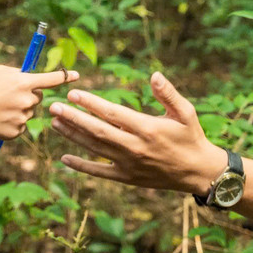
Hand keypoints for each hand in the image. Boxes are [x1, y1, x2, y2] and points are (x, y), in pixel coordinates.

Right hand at [0, 65, 77, 140]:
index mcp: (24, 82)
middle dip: (29, 94)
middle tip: (9, 94)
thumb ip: (18, 73)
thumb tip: (29, 77)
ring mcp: (23, 118)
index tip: (77, 75)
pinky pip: (21, 125)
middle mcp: (27, 101)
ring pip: (29, 111)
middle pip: (39, 97)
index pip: (51, 79)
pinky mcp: (17, 132)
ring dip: (20, 108)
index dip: (66, 77)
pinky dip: (13, 122)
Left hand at [50, 71, 223, 193]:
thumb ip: (168, 94)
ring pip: (94, 149)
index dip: (91, 104)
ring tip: (55, 123)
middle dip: (73, 119)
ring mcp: (129, 165)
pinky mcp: (127, 178)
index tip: (74, 94)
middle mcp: (135, 147)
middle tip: (54, 107)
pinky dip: (81, 166)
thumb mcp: (186, 112)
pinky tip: (65, 159)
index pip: (113, 114)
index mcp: (147, 129)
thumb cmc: (191, 137)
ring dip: (73, 136)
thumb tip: (154, 74)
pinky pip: (100, 172)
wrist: (198, 172)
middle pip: (97, 131)